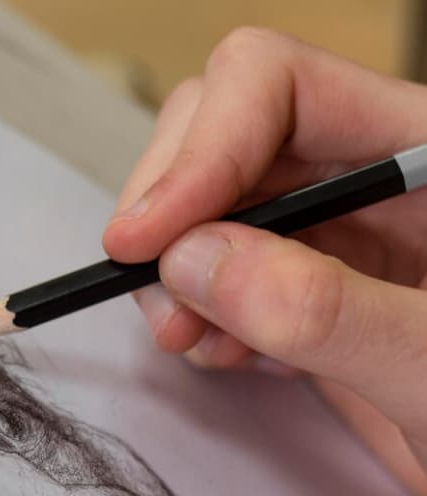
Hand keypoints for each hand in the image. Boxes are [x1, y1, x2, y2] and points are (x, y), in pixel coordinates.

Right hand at [103, 28, 426, 495]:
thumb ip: (329, 310)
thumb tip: (196, 260)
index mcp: (426, 152)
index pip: (280, 88)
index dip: (202, 151)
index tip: (149, 239)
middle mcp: (372, 175)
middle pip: (224, 132)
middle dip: (173, 214)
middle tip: (164, 300)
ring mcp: (338, 231)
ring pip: (209, 201)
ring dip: (175, 270)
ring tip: (193, 339)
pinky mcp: (308, 287)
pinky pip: (218, 265)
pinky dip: (198, 309)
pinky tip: (232, 354)